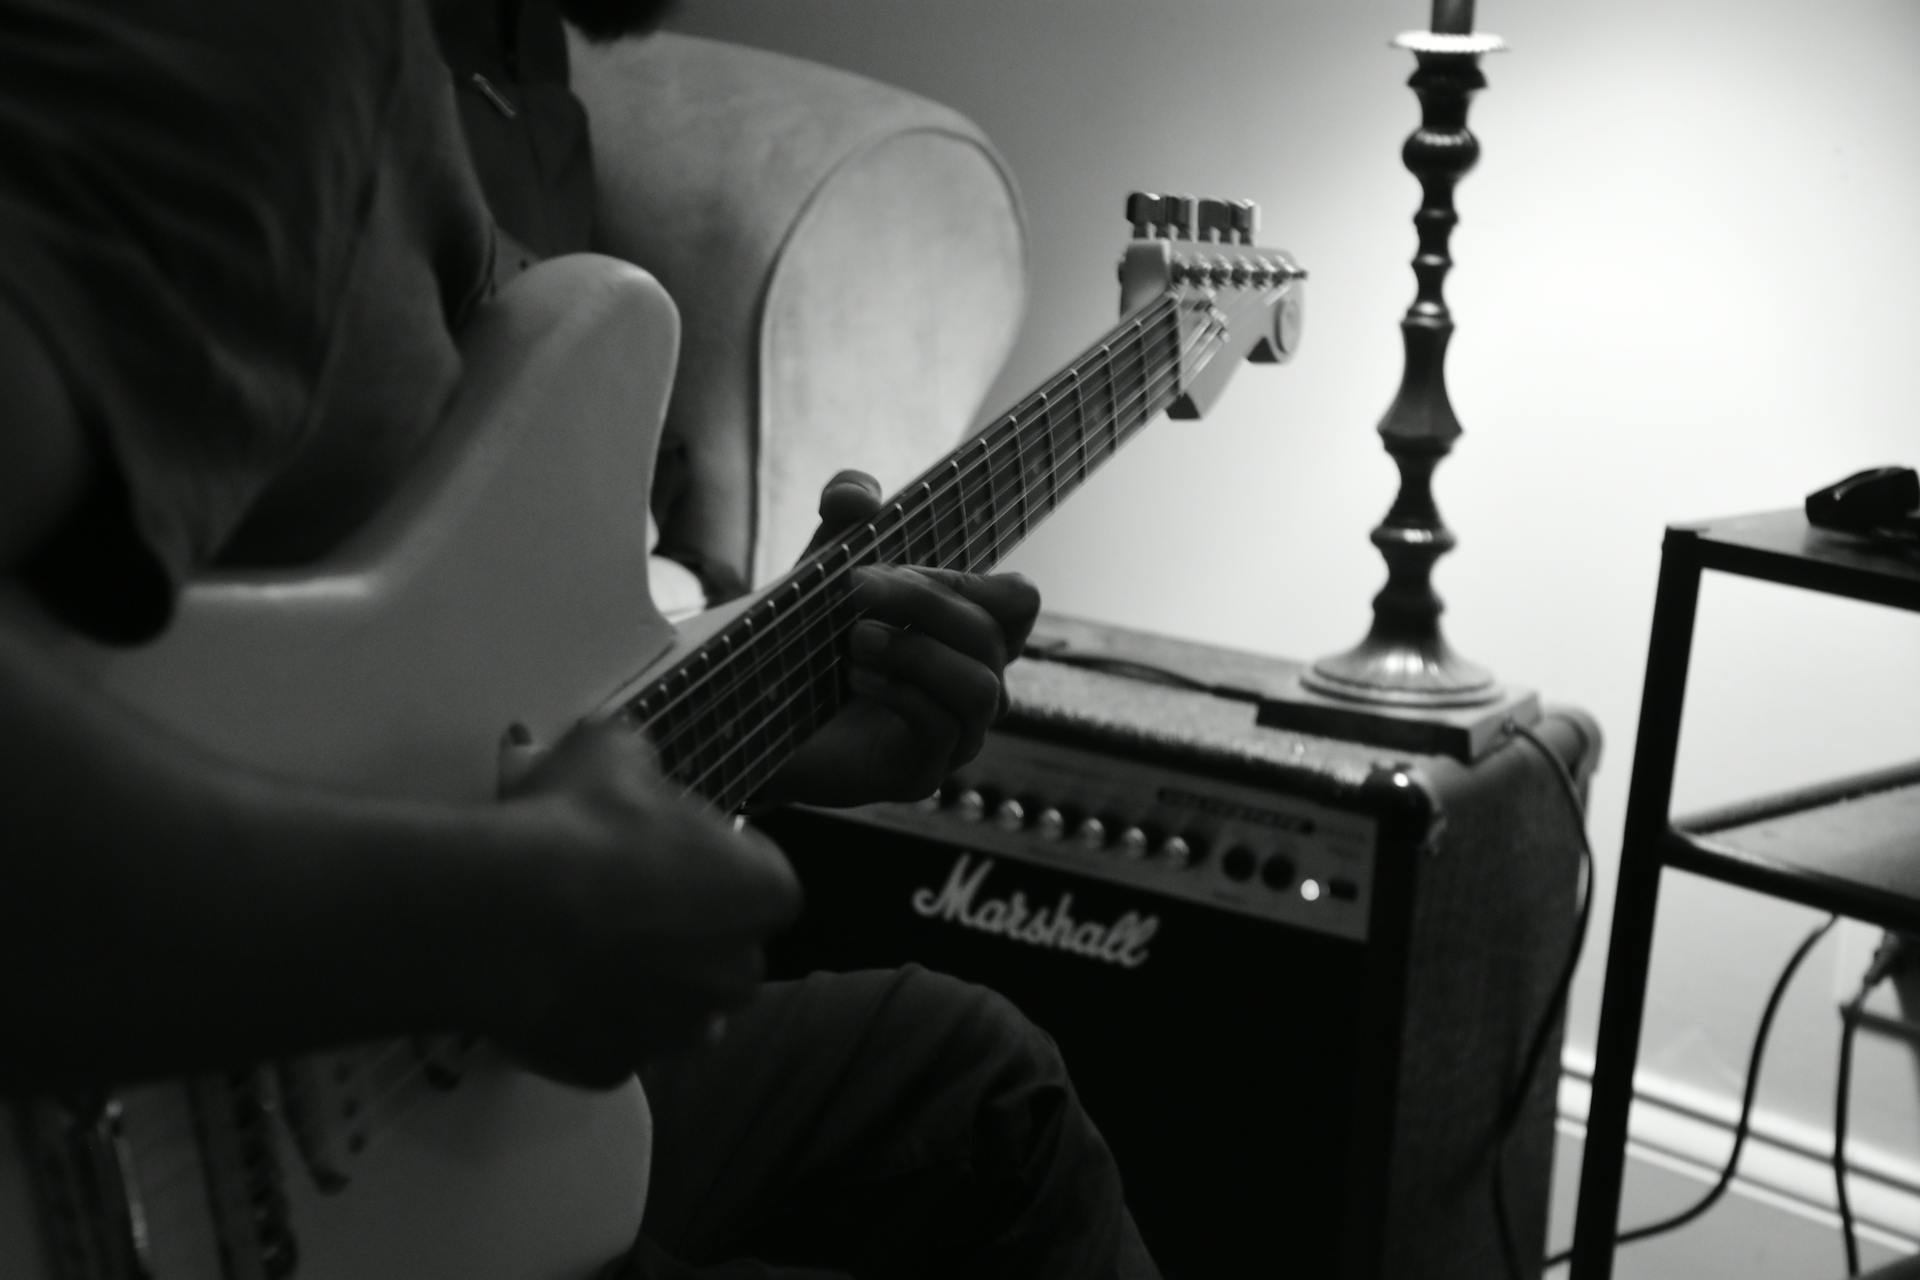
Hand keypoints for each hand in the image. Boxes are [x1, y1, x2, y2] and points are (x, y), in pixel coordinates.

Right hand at [496, 719, 800, 1086]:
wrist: (501, 915)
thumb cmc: (577, 824)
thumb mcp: (611, 750)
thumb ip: (638, 758)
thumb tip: (629, 758)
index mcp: (765, 892)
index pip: (760, 880)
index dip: (712, 864)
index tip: (663, 851)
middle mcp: (739, 971)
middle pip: (723, 950)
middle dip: (684, 930)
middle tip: (620, 897)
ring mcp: (678, 1031)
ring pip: (675, 1008)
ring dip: (644, 982)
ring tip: (582, 944)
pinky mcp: (614, 1071)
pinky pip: (609, 1042)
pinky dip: (586, 1020)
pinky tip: (547, 984)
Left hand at [757, 471, 1040, 807]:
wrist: (751, 723)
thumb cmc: (803, 647)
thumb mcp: (820, 572)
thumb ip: (840, 523)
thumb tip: (857, 492)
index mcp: (964, 636)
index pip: (1019, 602)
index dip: (974, 579)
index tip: (904, 570)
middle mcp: (973, 686)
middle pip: (992, 635)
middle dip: (922, 601)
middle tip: (854, 585)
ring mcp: (954, 735)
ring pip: (981, 688)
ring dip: (916, 652)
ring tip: (854, 641)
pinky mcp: (920, 773)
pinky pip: (942, 728)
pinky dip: (898, 692)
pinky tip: (851, 677)